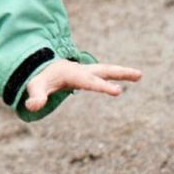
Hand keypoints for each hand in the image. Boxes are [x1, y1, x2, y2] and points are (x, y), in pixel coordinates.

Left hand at [24, 60, 141, 111]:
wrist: (43, 67)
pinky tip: (131, 78)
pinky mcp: (90, 74)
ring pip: (107, 70)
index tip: (119, 92)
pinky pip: (105, 75)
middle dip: (119, 73)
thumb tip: (33, 106)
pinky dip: (118, 75)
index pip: (89, 82)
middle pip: (103, 71)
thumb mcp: (35, 88)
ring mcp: (87, 71)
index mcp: (72, 74)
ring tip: (140, 75)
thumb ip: (35, 97)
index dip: (103, 87)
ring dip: (123, 72)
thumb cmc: (41, 79)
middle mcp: (82, 70)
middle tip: (139, 75)